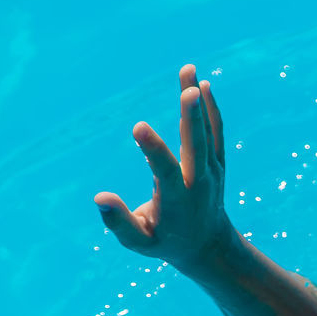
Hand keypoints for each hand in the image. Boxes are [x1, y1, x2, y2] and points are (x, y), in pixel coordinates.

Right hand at [95, 64, 231, 274]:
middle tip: (189, 89)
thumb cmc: (166, 242)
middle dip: (192, 118)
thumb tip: (100, 199)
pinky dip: (212, 111)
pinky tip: (203, 85)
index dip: (153, 149)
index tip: (139, 127)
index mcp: (177, 200)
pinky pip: (216, 133)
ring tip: (188, 69)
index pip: (166, 171)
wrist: (209, 246)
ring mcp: (212, 171)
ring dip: (199, 103)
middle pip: (196, 146)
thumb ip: (119, 223)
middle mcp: (199, 183)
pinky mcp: (217, 164)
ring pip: (207, 133)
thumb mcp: (139, 243)